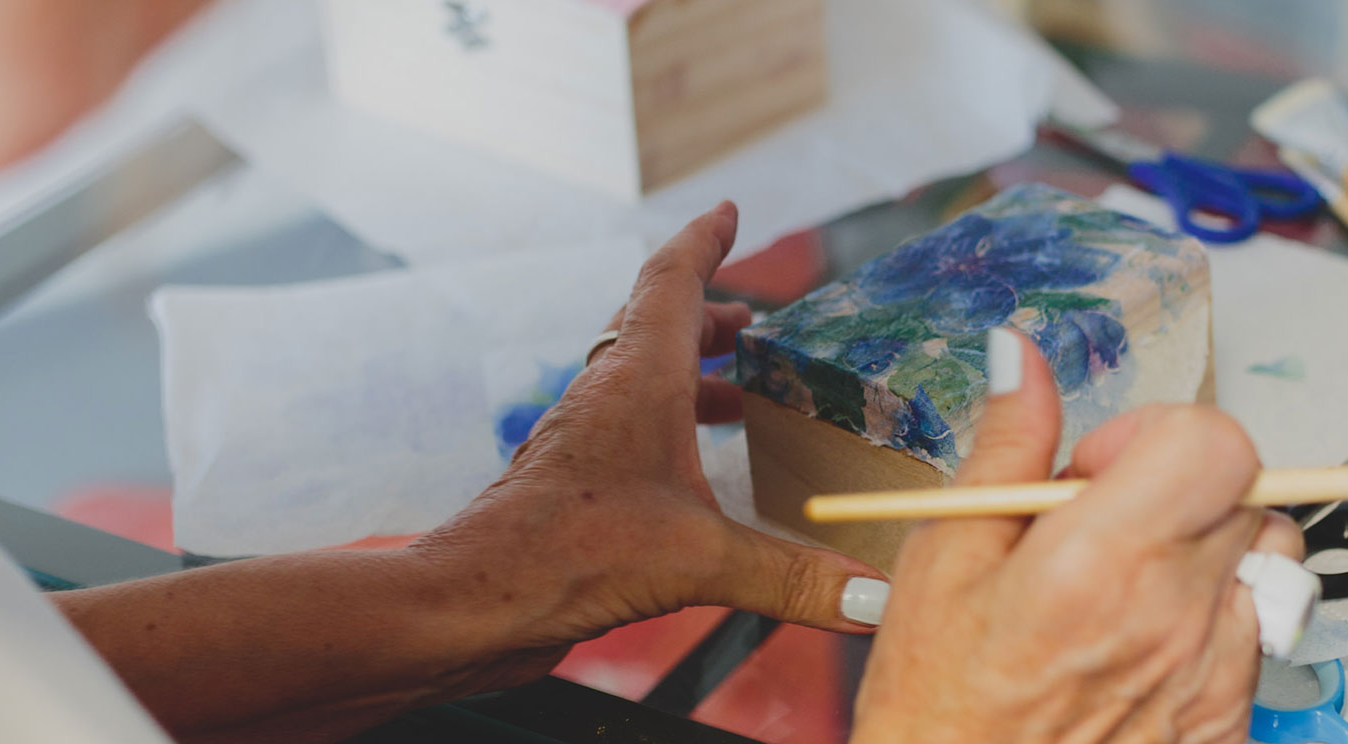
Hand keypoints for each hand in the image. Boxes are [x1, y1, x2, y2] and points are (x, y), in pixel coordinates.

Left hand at [413, 202, 888, 681]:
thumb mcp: (701, 562)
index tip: (728, 213)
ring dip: (689, 375)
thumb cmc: (567, 555)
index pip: (671, 280)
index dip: (704, 242)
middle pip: (657, 327)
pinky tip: (695, 478)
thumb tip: (875, 600)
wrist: (473, 602)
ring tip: (739, 399)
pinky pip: (627, 431)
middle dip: (710, 319)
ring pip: (639, 379)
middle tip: (754, 327)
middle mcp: (606, 396)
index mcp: (637, 381)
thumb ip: (794, 579)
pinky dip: (667, 429)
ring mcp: (584, 438)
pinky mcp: (573, 483)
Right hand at [851, 328, 1303, 743]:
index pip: (1217, 443)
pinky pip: (1258, 635)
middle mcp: (1173, 617)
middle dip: (1181, 482)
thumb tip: (1022, 358)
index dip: (1162, 431)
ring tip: (1135, 578)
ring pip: (1266, 559)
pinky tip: (1144, 640)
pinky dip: (1216, 621)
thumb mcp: (945, 556)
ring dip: (1212, 548)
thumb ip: (1006, 447)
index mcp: (1101, 562)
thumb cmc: (940, 700)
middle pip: (1246, 489)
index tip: (1107, 463)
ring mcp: (1211, 673)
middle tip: (1107, 519)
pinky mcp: (1226, 719)